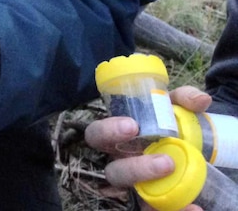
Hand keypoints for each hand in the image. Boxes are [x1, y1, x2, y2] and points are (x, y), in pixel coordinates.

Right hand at [84, 86, 212, 210]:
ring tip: (173, 171)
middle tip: (164, 161)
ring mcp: (137, 184)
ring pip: (136, 197)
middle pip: (112, 172)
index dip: (107, 131)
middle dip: (133, 168)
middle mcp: (122, 163)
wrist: (188, 146)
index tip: (132, 126)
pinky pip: (155, 210)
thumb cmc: (168, 123)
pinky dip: (176, 210)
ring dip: (152, 187)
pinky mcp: (153, 201)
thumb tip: (201, 100)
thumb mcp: (174, 106)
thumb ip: (184, 99)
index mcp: (118, 138)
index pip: (96, 135)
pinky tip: (192, 207)